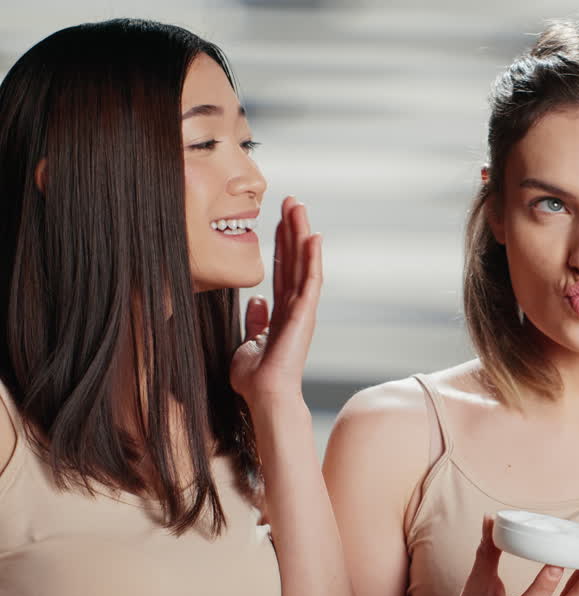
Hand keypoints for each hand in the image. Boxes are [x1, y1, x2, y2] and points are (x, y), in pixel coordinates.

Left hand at [230, 196, 322, 408]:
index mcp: (281, 311)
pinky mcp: (305, 314)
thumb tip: (256, 301)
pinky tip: (313, 235)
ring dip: (302, 233)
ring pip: (303, 262)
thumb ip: (255, 321)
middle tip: (291, 200)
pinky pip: (310, 280)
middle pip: (294, 259)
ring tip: (299, 206)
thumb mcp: (248, 342)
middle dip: (292, 228)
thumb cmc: (255, 378)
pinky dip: (312, 257)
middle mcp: (295, 306)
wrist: (264, 395)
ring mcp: (302, 309)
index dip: (280, 243)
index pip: (281, 269)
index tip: (278, 219)